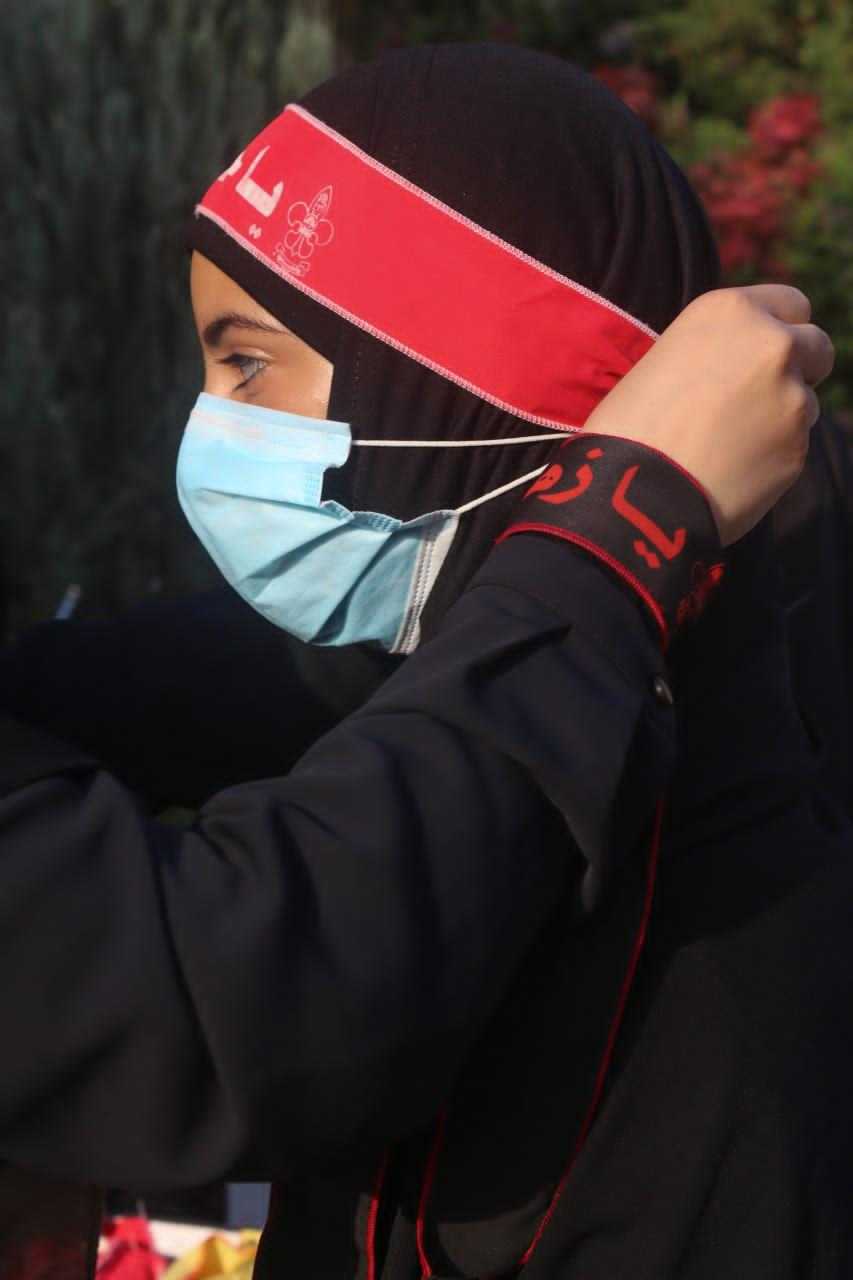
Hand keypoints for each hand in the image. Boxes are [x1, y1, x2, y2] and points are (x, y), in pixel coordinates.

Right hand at [583, 285, 834, 544]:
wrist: (631, 491)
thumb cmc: (629, 427)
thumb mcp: (665, 359)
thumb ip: (717, 352)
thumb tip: (739, 369)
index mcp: (732, 311)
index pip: (792, 304)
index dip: (779, 329)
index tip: (763, 354)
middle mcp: (773, 345)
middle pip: (817, 347)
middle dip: (799, 369)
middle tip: (759, 398)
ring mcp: (793, 398)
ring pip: (807, 403)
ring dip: (781, 418)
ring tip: (729, 444)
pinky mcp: (798, 449)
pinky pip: (794, 447)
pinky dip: (771, 457)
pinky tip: (731, 470)